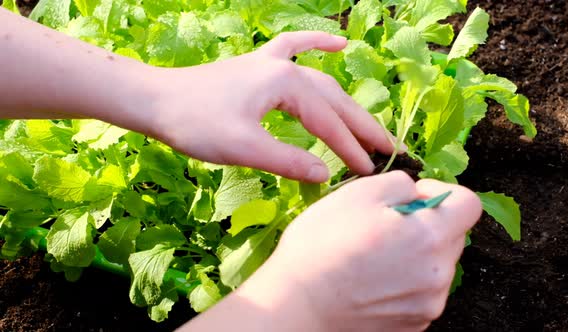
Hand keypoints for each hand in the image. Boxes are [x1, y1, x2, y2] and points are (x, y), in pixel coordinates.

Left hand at [141, 31, 394, 182]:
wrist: (156, 100)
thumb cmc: (195, 123)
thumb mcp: (244, 148)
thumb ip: (287, 161)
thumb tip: (325, 175)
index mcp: (285, 85)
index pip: (328, 123)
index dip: (350, 150)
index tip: (370, 172)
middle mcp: (285, 68)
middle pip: (335, 100)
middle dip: (363, 128)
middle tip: (391, 151)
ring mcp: (271, 63)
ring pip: (321, 82)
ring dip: (348, 104)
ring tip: (372, 124)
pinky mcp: (258, 66)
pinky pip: (294, 49)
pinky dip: (317, 44)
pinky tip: (338, 45)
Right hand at [242, 171, 481, 330]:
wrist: (296, 304)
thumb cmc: (321, 246)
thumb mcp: (357, 193)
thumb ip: (401, 182)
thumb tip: (417, 192)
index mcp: (430, 235)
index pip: (469, 204)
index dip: (442, 191)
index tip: (414, 196)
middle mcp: (439, 274)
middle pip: (453, 235)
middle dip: (427, 222)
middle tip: (386, 223)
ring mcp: (428, 303)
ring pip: (437, 263)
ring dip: (417, 251)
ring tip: (375, 254)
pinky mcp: (414, 323)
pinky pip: (423, 290)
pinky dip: (407, 278)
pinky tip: (374, 277)